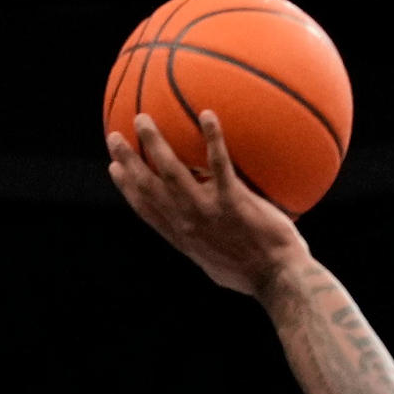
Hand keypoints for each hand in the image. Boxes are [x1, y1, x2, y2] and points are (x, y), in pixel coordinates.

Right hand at [106, 110, 310, 297]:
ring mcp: (207, 211)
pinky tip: (208, 114)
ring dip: (153, 143)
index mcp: (184, 237)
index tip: (114, 168)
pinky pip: (219, 163)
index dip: (127, 188)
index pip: (146, 210)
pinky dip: (212, 137)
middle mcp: (188, 223)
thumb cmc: (256, 274)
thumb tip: (210, 234)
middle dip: (127, 161)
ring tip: (143, 119)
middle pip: (147, 187)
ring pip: (170, 171)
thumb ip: (209, 244)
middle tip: (115, 137)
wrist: (278, 278)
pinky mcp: (232, 201)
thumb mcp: (220, 264)